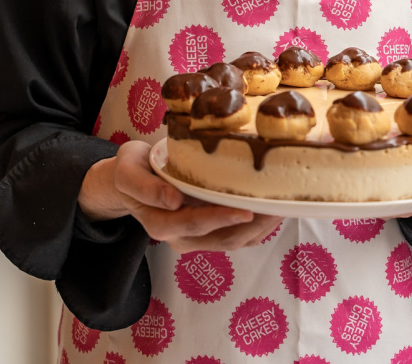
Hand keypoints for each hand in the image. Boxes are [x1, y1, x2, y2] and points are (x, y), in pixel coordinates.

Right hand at [78, 140, 282, 252]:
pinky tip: (271, 213)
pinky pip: (233, 237)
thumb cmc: (131, 169)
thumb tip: (175, 201)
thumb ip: (146, 187)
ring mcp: (193, 238)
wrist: (128, 179)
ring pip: (232, 242)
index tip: (248, 210)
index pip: (197, 223)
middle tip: (279, 207)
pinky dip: (255, 230)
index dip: (223, 218)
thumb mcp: (128, 170)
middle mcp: (179, 236)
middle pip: (221, 240)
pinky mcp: (204, 233)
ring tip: (283, 209)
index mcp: (160, 221)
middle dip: (253, 226)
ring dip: (259, 230)